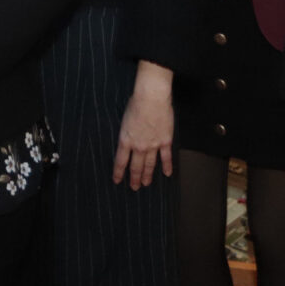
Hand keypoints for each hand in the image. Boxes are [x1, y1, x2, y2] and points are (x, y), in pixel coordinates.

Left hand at [112, 62, 173, 189]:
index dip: (118, 173)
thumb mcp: (125, 119)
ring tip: (146, 184)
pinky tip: (167, 174)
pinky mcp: (165, 141)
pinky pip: (166, 157)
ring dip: (148, 175)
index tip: (117, 181)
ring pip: (150, 165)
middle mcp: (138, 146)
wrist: (151, 98)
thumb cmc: (136, 103)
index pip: (120, 161)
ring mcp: (153, 145)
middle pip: (136, 166)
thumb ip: (127, 131)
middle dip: (134, 178)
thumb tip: (129, 138)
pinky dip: (167, 166)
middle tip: (134, 187)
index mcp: (125, 140)